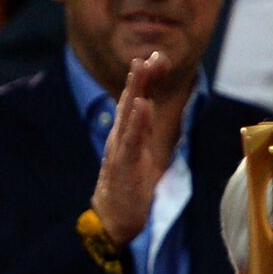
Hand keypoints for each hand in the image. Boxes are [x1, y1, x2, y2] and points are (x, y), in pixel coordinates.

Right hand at [89, 52, 178, 247]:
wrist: (114, 218)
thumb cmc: (129, 186)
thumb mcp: (142, 152)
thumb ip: (145, 128)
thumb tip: (150, 104)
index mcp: (128, 134)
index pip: (138, 101)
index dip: (147, 80)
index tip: (158, 58)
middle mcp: (121, 137)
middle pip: (131, 101)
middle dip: (140, 77)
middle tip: (150, 55)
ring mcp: (121, 150)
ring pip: (128, 115)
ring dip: (136, 90)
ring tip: (142, 69)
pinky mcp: (124, 166)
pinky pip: (131, 141)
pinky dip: (137, 122)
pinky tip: (142, 105)